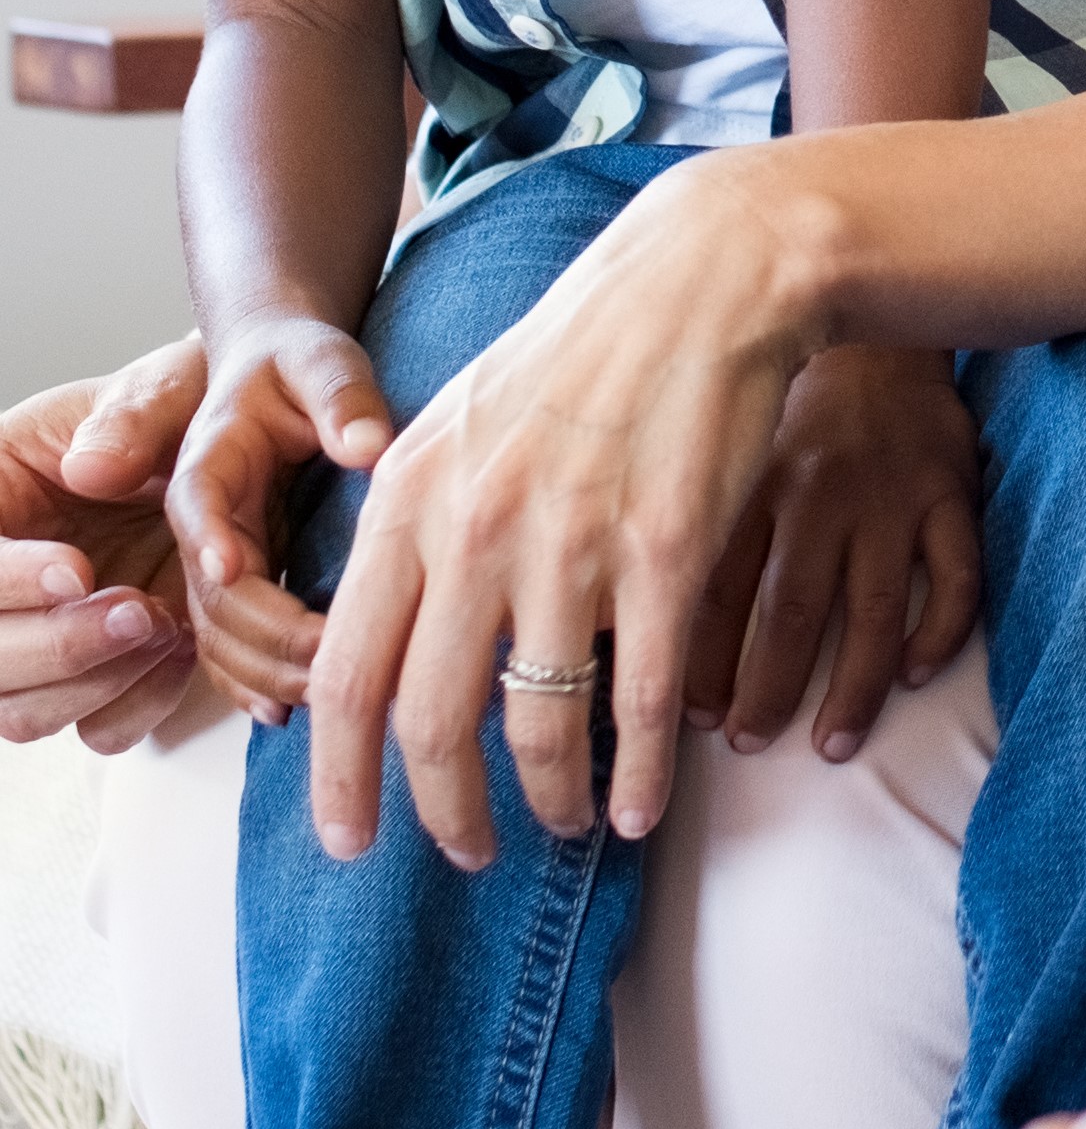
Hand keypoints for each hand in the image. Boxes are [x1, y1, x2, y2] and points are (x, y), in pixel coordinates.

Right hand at [0, 344, 204, 748]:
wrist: (244, 452)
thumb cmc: (187, 413)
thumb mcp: (163, 390)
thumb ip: (132, 418)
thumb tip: (92, 468)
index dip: (5, 585)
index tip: (76, 571)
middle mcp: (1, 586)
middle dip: (56, 646)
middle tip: (138, 611)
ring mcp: (41, 641)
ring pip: (23, 713)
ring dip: (98, 680)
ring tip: (168, 622)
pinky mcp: (97, 678)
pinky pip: (98, 729)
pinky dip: (140, 702)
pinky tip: (182, 649)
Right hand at [164, 312, 396, 723]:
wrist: (280, 370)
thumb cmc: (300, 362)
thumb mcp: (322, 362)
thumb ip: (341, 398)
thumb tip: (368, 445)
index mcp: (210, 463)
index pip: (199, 509)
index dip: (214, 544)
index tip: (239, 572)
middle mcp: (202, 522)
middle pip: (211, 594)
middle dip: (264, 633)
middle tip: (330, 659)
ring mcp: (216, 559)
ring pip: (215, 634)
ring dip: (262, 671)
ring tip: (327, 695)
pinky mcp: (239, 584)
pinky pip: (229, 646)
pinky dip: (252, 681)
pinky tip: (288, 710)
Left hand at [306, 147, 815, 867]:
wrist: (702, 277)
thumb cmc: (580, 352)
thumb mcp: (456, 425)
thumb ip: (411, 528)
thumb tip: (381, 636)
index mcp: (407, 503)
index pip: (345, 677)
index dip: (341, 778)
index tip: (350, 839)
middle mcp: (476, 532)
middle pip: (431, 724)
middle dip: (444, 815)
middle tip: (467, 851)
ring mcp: (574, 545)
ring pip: (539, 726)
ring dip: (548, 799)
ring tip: (561, 825)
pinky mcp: (668, 552)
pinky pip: (643, 698)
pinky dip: (639, 772)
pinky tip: (639, 808)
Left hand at [685, 343, 980, 761]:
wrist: (874, 326)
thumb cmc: (782, 398)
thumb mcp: (721, 442)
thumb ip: (680, 520)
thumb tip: (611, 615)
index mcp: (755, 482)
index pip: (718, 592)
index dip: (699, 664)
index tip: (683, 723)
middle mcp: (822, 492)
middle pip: (792, 611)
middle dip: (768, 690)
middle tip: (748, 745)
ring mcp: (893, 494)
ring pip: (875, 608)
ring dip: (853, 685)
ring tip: (832, 743)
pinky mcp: (952, 490)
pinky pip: (958, 573)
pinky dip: (942, 629)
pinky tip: (918, 674)